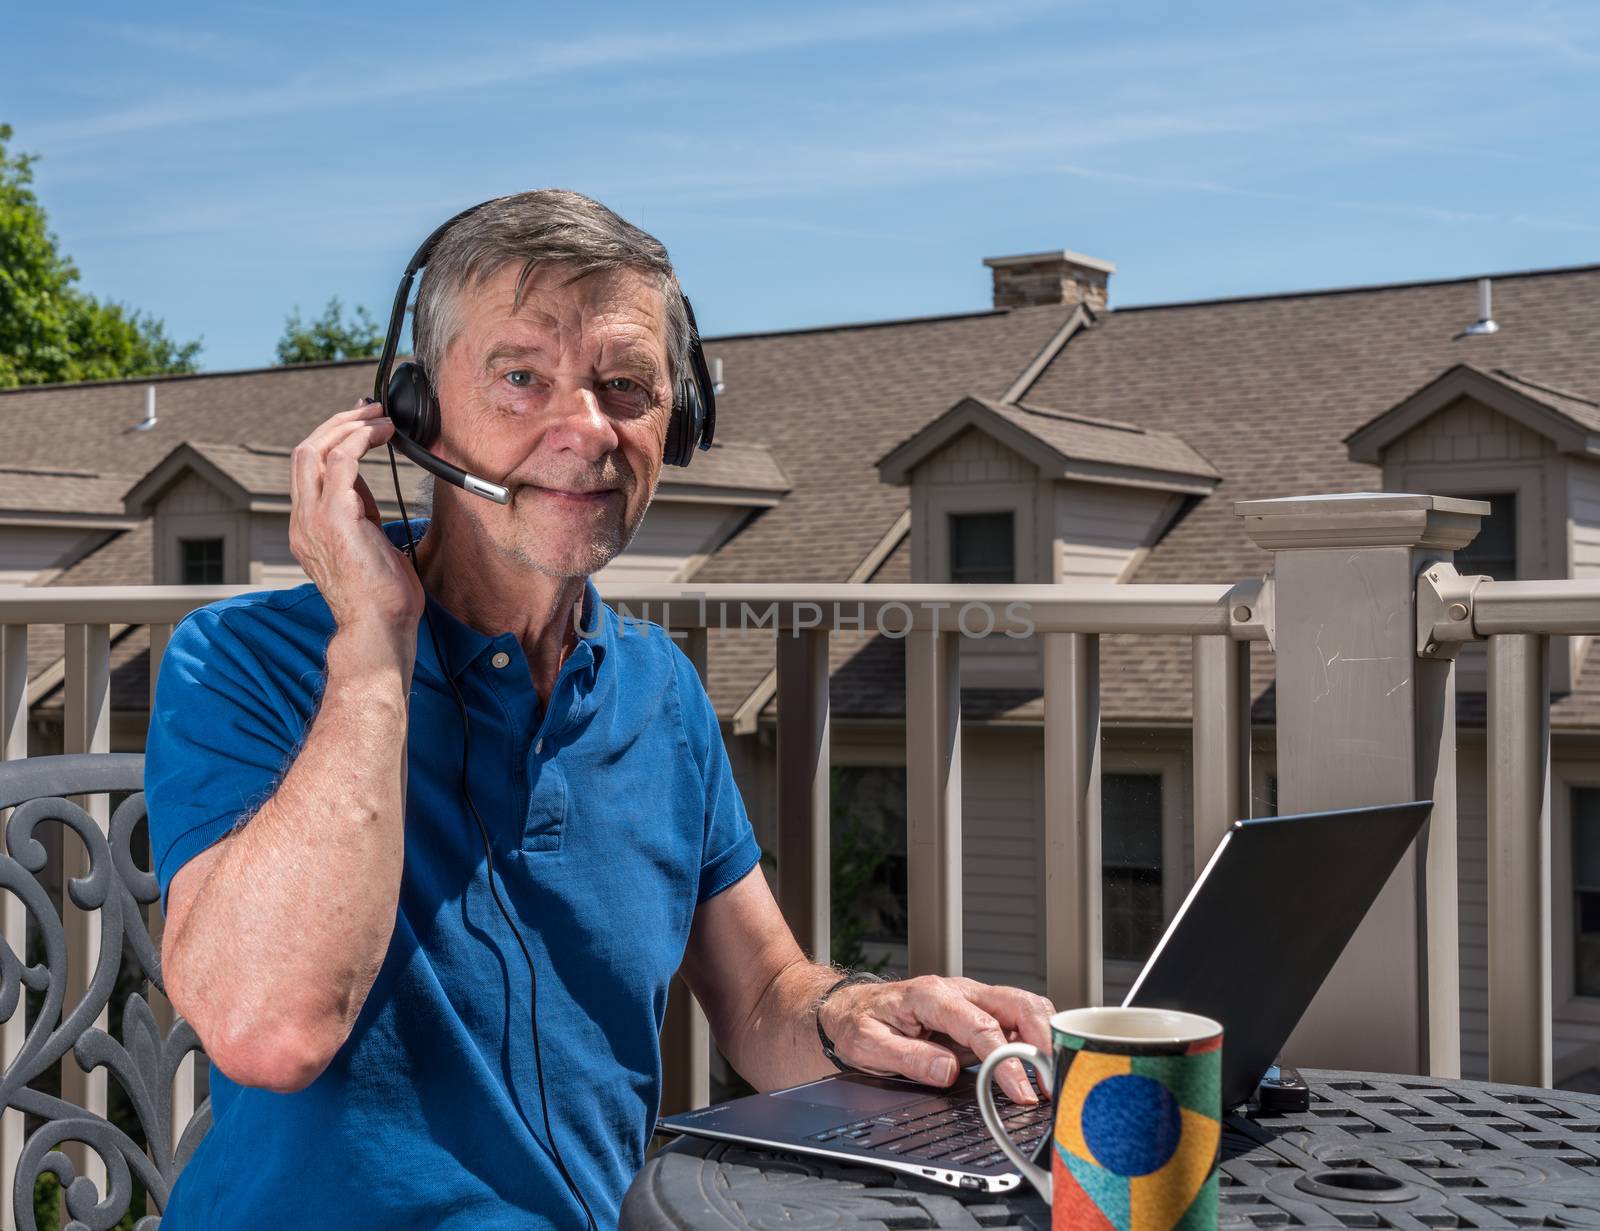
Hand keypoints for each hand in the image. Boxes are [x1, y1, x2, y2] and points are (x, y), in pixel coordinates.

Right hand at [289, 400, 423, 637]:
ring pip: (314, 450)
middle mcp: (302, 521)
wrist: (378, 629)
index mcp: (308, 529)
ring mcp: (313, 519)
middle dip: (336, 424)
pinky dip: (361, 440)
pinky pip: (340, 462)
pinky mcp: (334, 519)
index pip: (308, 472)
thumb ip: (359, 515)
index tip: (360, 427)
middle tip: (370, 411)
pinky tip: (384, 434)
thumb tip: (364, 485)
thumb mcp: (368, 545)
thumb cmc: (383, 598)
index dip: (332, 441)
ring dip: (349, 426)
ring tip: (380, 418)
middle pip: (303, 453)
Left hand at [818, 975, 1054, 1104]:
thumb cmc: (857, 1022)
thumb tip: (948, 1071)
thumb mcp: (868, 1044)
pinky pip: (1016, 1019)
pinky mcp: (977, 1013)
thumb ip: (909, 1057)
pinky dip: (1036, 1038)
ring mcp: (971, 1000)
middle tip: (1054, 1080)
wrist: (848, 1007)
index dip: (1006, 1061)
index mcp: (931, 996)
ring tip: (1054, 1075)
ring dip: (1045, 1036)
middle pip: (1017, 1004)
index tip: (1021, 1092)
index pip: (982, 1027)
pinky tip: (1041, 1064)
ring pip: (1023, 1006)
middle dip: (1043, 1039)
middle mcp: (957, 992)